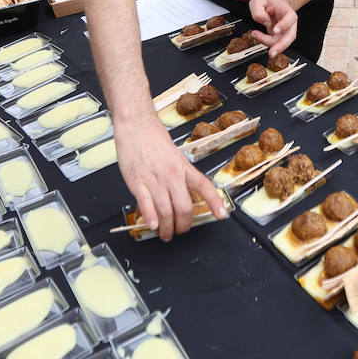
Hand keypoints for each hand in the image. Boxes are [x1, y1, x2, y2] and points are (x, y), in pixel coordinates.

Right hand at [115, 117, 224, 241]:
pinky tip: (152, 225)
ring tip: (165, 233)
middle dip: (184, 225)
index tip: (221, 215)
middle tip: (180, 230)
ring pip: (167, 211)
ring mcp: (155, 180)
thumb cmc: (153, 138)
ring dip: (167, 228)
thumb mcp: (175, 156)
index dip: (215, 202)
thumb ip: (180, 175)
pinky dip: (151, 217)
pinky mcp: (137, 182)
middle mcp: (172, 175)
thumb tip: (184, 193)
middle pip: (185, 207)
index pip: (204, 187)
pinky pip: (146, 204)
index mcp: (183, 168)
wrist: (136, 125)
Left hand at [249, 0, 297, 55]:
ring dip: (270, 45)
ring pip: (282, 42)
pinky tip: (257, 35)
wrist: (274, 4)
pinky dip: (265, 42)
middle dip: (281, 46)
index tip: (275, 30)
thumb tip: (265, 22)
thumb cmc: (268, 2)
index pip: (290, 18)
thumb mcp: (258, 1)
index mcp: (286, 10)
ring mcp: (285, 31)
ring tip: (256, 35)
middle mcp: (289, 22)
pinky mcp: (280, 37)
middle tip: (272, 53)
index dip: (284, 25)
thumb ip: (259, 11)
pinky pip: (275, 43)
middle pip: (290, 36)